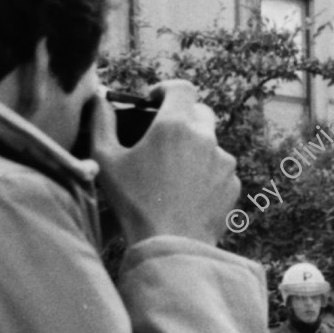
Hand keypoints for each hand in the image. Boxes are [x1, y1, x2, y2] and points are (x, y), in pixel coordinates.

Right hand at [92, 80, 239, 246]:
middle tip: (162, 135)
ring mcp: (224, 163)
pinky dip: (204, 172)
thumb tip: (100, 100)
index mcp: (176, 125)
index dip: (167, 90)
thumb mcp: (104, 158)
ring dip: (193, 148)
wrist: (170, 244)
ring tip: (170, 172)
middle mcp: (206, 139)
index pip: (183, 88)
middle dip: (182, 118)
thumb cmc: (132, 201)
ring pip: (210, 143)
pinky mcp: (233, 185)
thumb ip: (101, 121)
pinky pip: (219, 169)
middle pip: (200, 113)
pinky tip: (185, 191)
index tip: (154, 101)